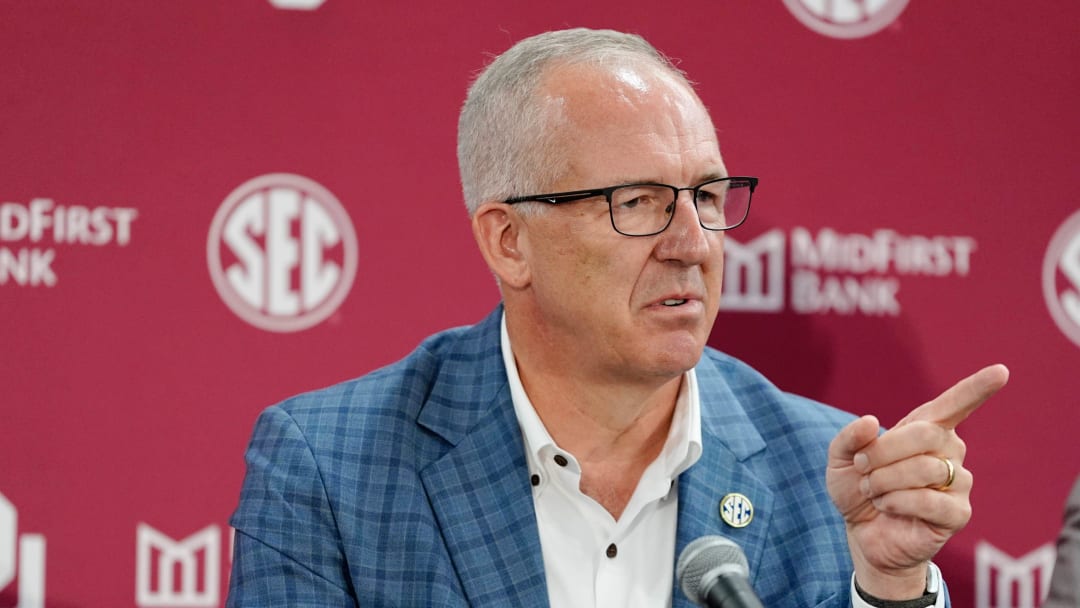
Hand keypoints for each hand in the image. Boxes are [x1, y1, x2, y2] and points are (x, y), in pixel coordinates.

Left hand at [826, 364, 1009, 598]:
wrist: (863, 534)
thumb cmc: (858, 489)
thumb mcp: (841, 459)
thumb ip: (850, 437)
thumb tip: (872, 422)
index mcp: (925, 430)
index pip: (954, 405)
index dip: (977, 388)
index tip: (1001, 371)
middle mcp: (949, 451)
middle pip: (927, 435)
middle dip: (883, 452)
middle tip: (863, 468)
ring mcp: (958, 482)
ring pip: (925, 469)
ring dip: (884, 481)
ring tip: (874, 492)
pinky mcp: (958, 514)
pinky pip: (929, 501)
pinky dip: (896, 502)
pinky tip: (887, 507)